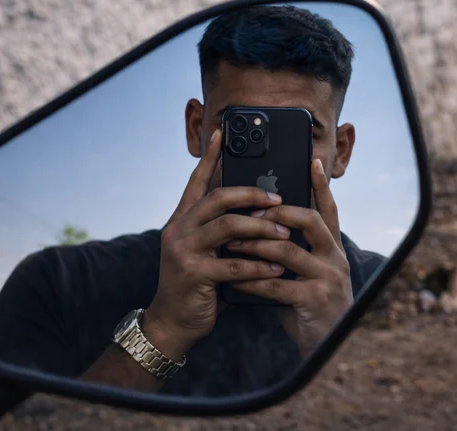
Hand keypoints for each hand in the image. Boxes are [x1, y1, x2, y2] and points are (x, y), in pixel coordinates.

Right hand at [141, 129, 288, 360]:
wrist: (171, 323)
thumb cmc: (195, 284)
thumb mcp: (204, 250)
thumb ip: (220, 229)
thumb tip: (256, 209)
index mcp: (182, 219)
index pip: (197, 180)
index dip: (210, 156)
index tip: (222, 134)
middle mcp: (179, 229)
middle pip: (219, 198)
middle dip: (252, 195)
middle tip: (278, 200)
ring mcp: (184, 250)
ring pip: (229, 227)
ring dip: (262, 229)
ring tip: (285, 235)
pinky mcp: (194, 273)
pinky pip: (235, 264)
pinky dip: (259, 266)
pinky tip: (276, 268)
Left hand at [227, 159, 352, 355]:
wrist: (325, 346)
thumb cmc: (309, 305)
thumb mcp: (307, 273)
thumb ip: (294, 249)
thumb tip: (263, 222)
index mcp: (333, 248)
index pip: (329, 209)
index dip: (321, 185)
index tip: (311, 160)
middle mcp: (335, 258)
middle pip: (309, 220)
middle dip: (277, 212)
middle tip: (251, 209)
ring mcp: (327, 278)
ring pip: (287, 250)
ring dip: (255, 244)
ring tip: (231, 241)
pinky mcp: (314, 299)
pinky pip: (276, 284)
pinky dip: (251, 279)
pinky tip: (234, 277)